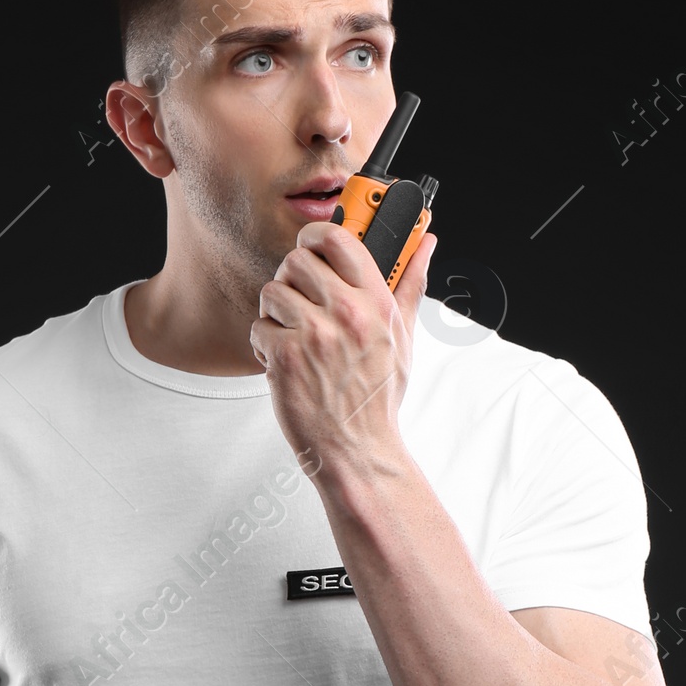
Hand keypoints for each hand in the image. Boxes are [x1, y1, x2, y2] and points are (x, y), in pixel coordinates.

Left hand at [250, 223, 435, 479]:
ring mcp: (315, 335)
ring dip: (275, 313)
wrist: (358, 449)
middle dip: (291, 279)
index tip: (313, 244)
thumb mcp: (404, 337)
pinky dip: (263, 345)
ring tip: (292, 336)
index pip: (341, 239)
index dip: (318, 235)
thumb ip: (410, 284)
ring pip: (272, 292)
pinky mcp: (285, 357)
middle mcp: (347, 313)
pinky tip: (284, 361)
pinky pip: (258, 326)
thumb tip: (427, 244)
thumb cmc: (377, 397)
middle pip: (296, 260)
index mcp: (377, 302)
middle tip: (300, 302)